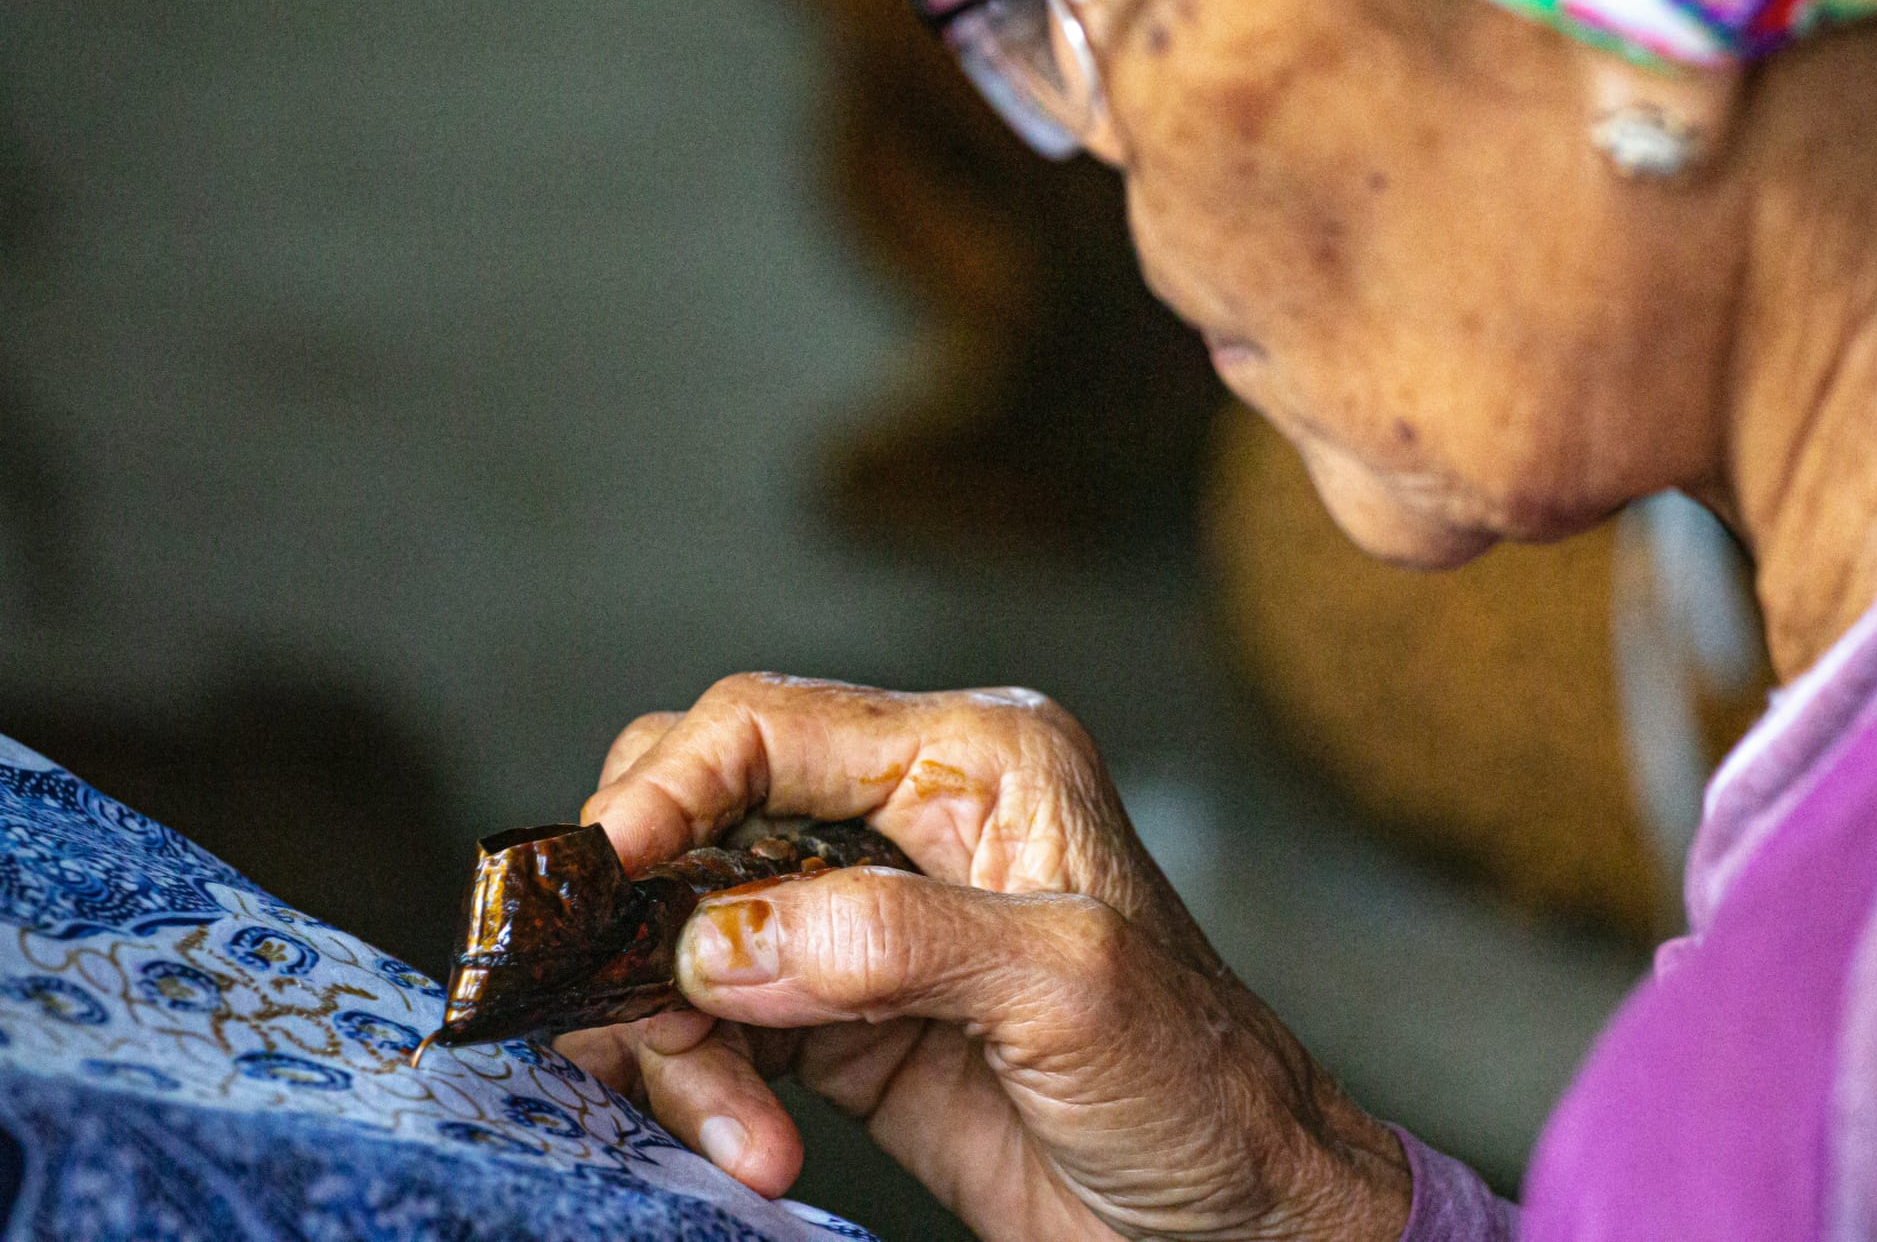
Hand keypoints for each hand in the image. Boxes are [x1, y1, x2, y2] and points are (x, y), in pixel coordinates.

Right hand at [562, 673, 1410, 1241]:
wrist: (1233, 1218)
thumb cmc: (1199, 1081)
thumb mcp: (1066, 989)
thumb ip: (891, 942)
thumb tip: (720, 939)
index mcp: (975, 761)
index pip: (770, 726)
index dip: (668, 789)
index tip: (601, 879)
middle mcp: (910, 819)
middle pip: (706, 812)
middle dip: (650, 912)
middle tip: (633, 1009)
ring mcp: (867, 920)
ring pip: (693, 928)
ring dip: (675, 1030)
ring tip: (730, 1128)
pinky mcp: (841, 1016)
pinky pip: (719, 1023)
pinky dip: (706, 1085)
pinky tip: (754, 1148)